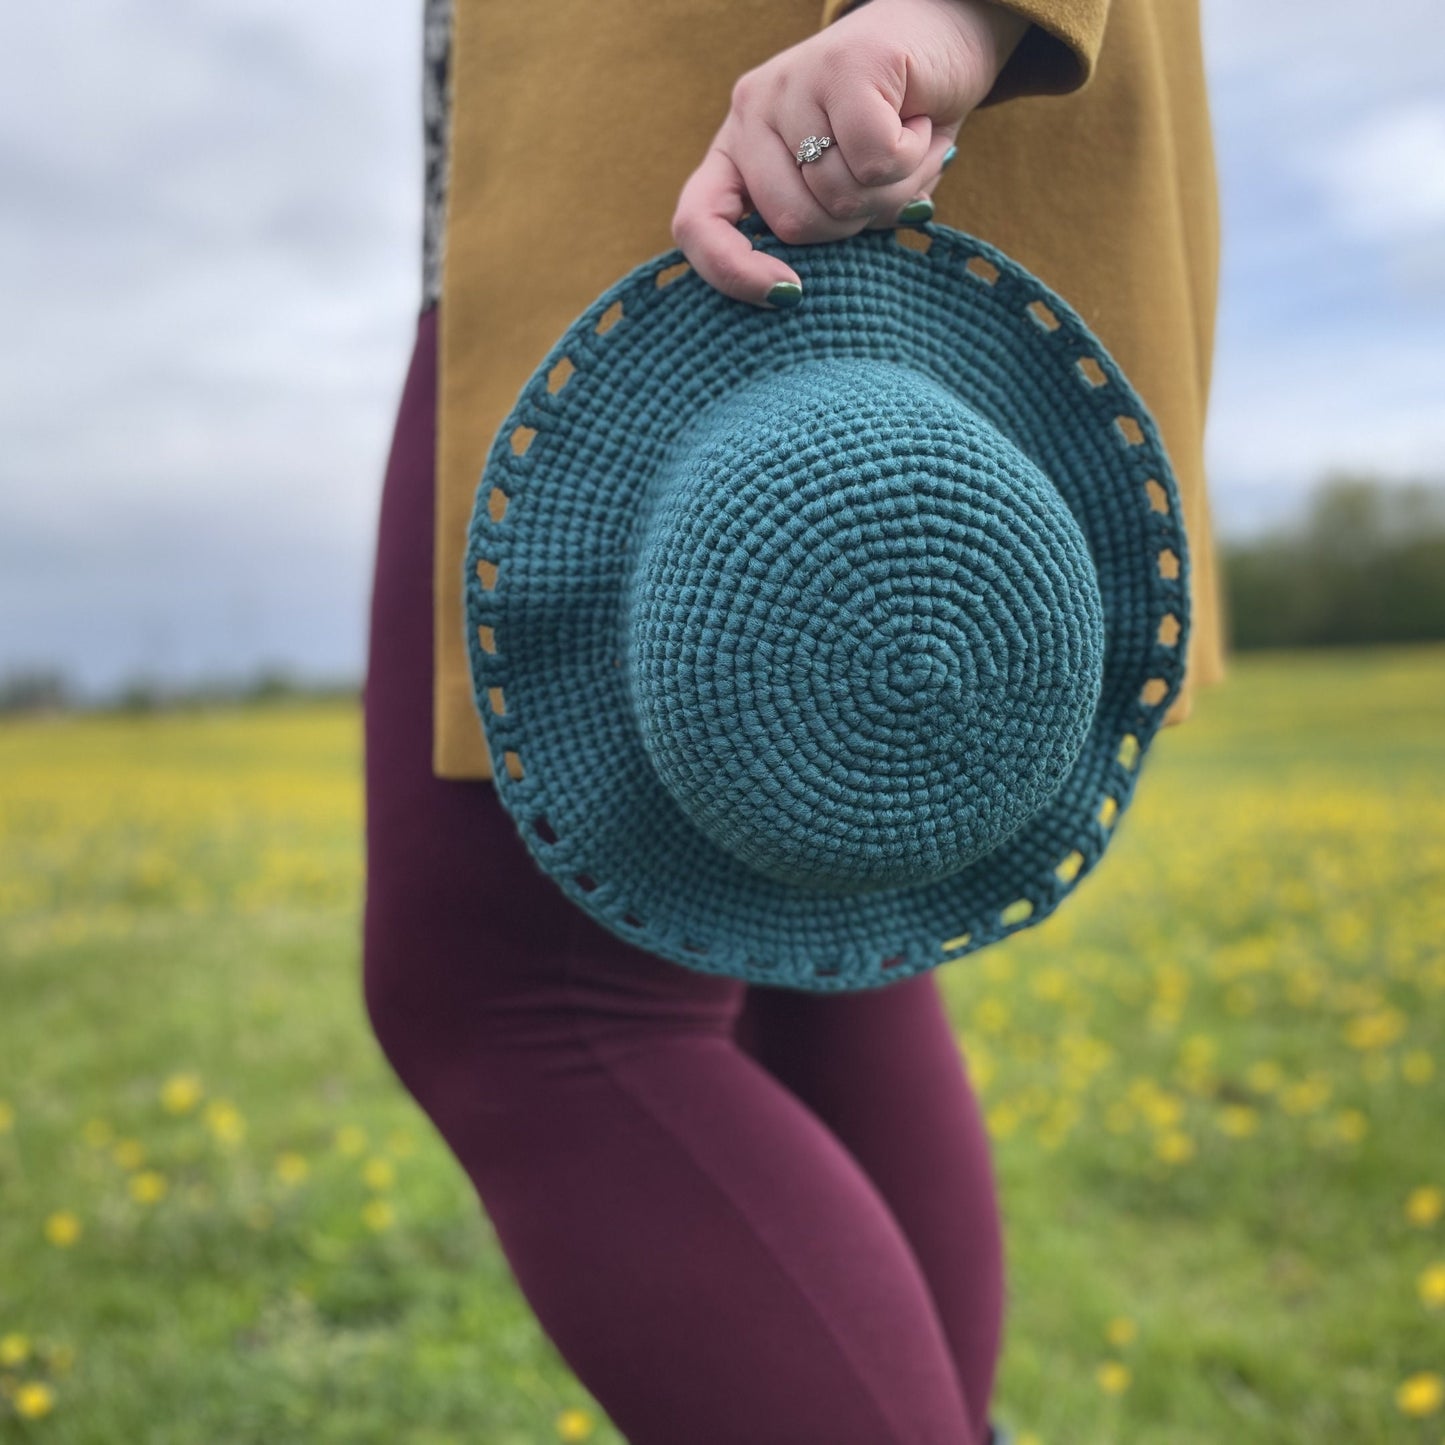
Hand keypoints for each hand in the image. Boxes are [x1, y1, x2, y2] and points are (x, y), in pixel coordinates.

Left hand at [671, 0, 1030, 307]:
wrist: (947, 43)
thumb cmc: (893, 130)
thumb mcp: (847, 192)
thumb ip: (816, 228)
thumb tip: (792, 290)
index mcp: (738, 152)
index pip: (697, 223)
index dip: (731, 272)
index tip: (790, 294)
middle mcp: (752, 113)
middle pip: (794, 224)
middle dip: (852, 224)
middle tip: (879, 182)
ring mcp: (792, 83)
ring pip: (839, 196)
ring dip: (891, 188)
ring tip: (903, 145)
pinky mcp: (843, 64)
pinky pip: (875, 160)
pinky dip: (912, 157)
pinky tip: (916, 124)